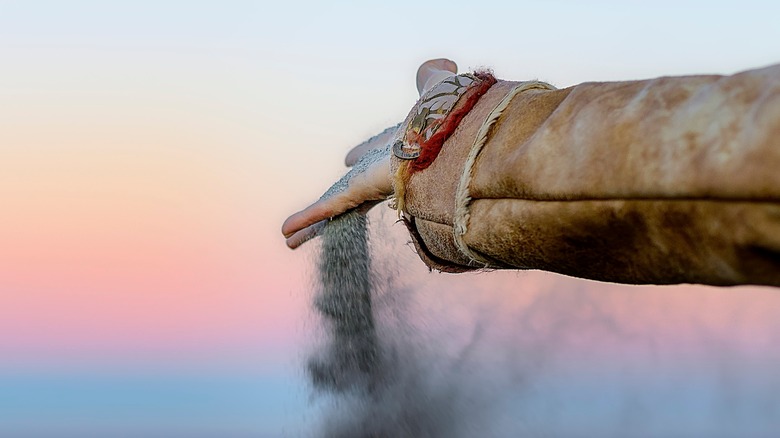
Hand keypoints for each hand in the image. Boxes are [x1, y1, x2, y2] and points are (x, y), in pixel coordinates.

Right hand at [282, 58, 457, 248]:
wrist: (456, 137)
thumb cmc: (452, 117)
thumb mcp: (437, 90)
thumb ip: (435, 78)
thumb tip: (441, 65)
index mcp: (399, 148)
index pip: (375, 153)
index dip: (363, 154)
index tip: (350, 156)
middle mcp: (383, 171)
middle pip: (351, 191)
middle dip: (333, 203)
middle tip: (318, 213)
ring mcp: (370, 186)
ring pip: (335, 210)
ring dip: (312, 225)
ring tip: (290, 240)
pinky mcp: (360, 192)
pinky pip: (328, 209)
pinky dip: (306, 221)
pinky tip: (287, 233)